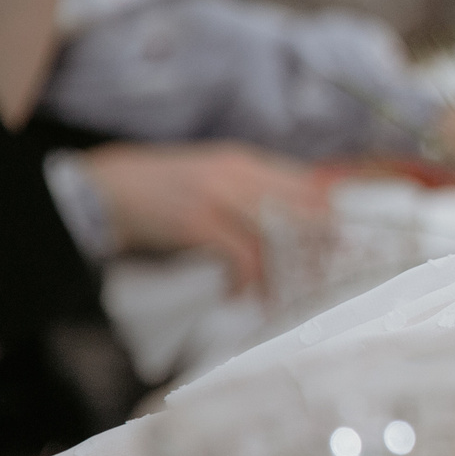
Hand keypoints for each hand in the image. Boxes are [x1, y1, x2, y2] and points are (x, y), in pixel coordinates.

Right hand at [80, 143, 326, 289]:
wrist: (103, 189)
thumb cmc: (160, 188)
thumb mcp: (210, 177)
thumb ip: (248, 191)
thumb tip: (292, 217)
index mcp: (243, 161)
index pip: (304, 181)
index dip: (330, 209)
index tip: (351, 234)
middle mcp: (237, 172)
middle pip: (300, 205)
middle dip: (321, 239)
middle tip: (334, 268)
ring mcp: (218, 196)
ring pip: (275, 233)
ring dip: (287, 267)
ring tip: (291, 291)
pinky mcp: (198, 222)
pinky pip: (241, 255)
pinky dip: (248, 279)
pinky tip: (244, 294)